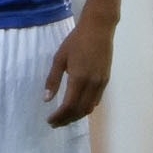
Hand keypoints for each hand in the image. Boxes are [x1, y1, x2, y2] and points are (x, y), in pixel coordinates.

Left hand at [44, 12, 114, 127]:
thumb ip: (53, 80)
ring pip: (89, 107)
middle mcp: (92, 84)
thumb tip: (46, 99)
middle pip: (80, 110)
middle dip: (67, 120)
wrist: (99, 28)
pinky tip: (78, 106)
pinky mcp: (106, 80)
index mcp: (79, 78)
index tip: (49, 120)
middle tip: (55, 123)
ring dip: (77, 116)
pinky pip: (96, 100)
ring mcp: (101, 83)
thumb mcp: (59, 58)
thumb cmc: (76, 41)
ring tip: (65, 117)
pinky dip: (86, 107)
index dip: (59, 116)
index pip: (69, 106)